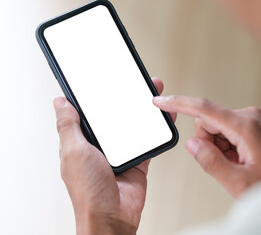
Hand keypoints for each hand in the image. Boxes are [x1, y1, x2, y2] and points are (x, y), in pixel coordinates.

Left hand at [54, 78, 175, 234]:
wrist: (113, 217)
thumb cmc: (88, 192)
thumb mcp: (73, 152)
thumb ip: (69, 126)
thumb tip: (60, 103)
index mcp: (81, 142)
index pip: (88, 112)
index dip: (96, 96)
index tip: (105, 81)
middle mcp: (100, 146)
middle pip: (114, 116)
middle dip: (124, 99)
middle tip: (134, 83)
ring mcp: (121, 153)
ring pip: (133, 125)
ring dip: (142, 111)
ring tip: (151, 95)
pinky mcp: (138, 161)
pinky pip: (149, 142)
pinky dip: (156, 130)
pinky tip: (162, 118)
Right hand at [154, 96, 260, 197]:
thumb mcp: (239, 183)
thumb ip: (211, 162)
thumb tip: (192, 144)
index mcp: (246, 127)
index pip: (203, 109)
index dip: (178, 104)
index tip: (160, 101)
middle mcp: (251, 116)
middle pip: (210, 121)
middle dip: (209, 143)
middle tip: (227, 164)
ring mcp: (258, 118)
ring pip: (220, 126)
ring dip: (222, 146)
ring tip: (241, 164)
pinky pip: (233, 128)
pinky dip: (232, 144)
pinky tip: (246, 158)